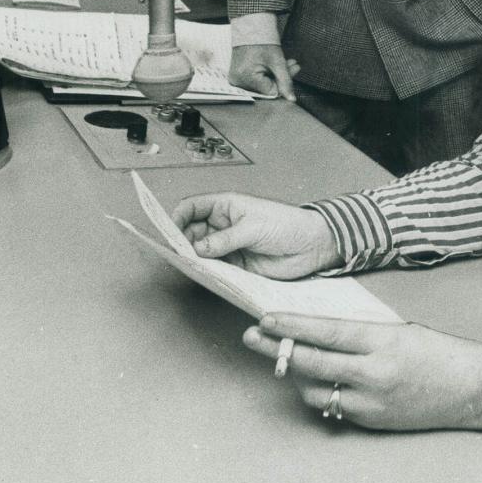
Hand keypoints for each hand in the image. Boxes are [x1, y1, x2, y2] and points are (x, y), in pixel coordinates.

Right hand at [171, 193, 340, 277]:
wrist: (311, 246)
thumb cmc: (287, 225)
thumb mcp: (254, 227)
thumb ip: (225, 239)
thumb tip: (197, 248)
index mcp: (226, 206)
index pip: (193, 207)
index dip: (178, 217)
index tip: (170, 232)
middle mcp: (223, 225)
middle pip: (191, 232)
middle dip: (182, 242)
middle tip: (178, 255)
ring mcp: (228, 245)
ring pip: (201, 252)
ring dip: (193, 259)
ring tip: (188, 267)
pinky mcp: (236, 265)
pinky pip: (214, 268)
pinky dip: (206, 272)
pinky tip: (202, 276)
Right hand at [230, 44, 298, 99]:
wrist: (250, 27)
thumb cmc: (262, 41)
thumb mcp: (277, 61)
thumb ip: (285, 81)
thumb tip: (292, 100)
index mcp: (245, 78)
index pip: (270, 91)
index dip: (283, 82)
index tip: (294, 69)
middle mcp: (237, 81)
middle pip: (266, 87)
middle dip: (281, 77)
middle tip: (294, 65)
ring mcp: (236, 78)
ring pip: (263, 83)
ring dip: (276, 74)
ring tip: (287, 62)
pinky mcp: (238, 75)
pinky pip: (256, 79)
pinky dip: (267, 72)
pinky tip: (276, 64)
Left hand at [243, 313, 481, 432]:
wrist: (473, 388)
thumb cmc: (439, 351)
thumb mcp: (399, 330)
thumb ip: (361, 333)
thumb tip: (321, 331)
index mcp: (382, 341)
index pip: (325, 332)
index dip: (292, 327)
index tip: (265, 319)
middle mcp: (374, 373)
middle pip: (312, 362)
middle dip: (277, 349)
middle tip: (252, 337)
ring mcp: (372, 401)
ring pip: (316, 389)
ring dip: (296, 373)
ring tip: (281, 356)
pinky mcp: (372, 421)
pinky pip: (333, 407)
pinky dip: (320, 391)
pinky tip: (313, 379)